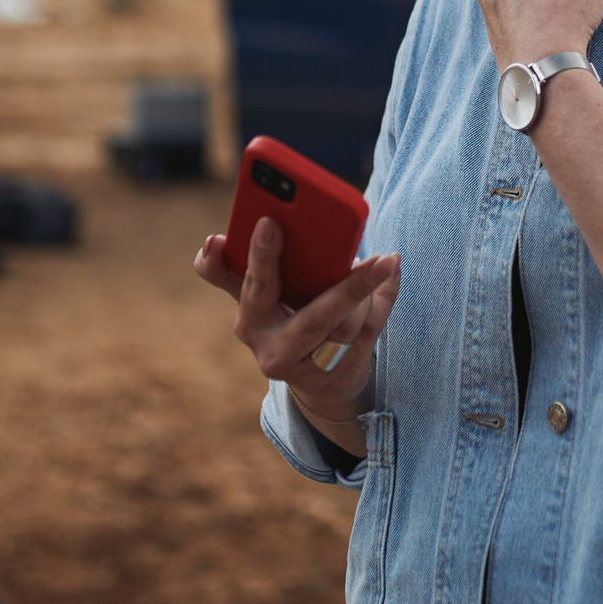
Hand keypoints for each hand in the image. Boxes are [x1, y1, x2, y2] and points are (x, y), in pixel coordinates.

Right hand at [194, 218, 399, 452]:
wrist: (314, 381)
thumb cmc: (283, 320)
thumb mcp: (256, 299)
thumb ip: (230, 269)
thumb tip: (211, 244)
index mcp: (250, 323)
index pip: (255, 287)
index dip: (259, 256)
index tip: (268, 222)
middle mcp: (275, 352)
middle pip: (316, 319)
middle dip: (349, 289)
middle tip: (377, 258)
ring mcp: (311, 370)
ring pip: (349, 326)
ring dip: (367, 292)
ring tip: (381, 263)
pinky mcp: (341, 377)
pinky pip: (370, 333)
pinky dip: (384, 298)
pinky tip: (391, 271)